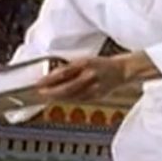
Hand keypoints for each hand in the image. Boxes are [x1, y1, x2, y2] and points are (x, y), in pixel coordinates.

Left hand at [36, 52, 154, 101]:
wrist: (122, 70)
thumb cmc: (102, 64)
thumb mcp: (85, 60)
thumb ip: (71, 68)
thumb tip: (53, 76)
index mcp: (85, 64)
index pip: (63, 72)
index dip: (49, 79)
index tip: (39, 83)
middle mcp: (89, 76)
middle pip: (66, 87)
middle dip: (52, 91)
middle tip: (41, 93)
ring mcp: (94, 87)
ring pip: (72, 95)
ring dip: (59, 97)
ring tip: (49, 97)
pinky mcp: (98, 95)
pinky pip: (80, 99)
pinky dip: (70, 99)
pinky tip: (63, 99)